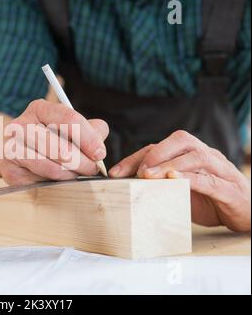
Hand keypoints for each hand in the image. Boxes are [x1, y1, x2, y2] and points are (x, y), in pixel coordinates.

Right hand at [0, 99, 108, 185]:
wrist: (18, 155)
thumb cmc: (51, 140)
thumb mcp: (73, 129)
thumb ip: (92, 131)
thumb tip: (99, 148)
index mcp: (39, 108)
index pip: (69, 119)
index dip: (89, 139)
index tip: (100, 154)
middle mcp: (21, 125)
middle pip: (62, 148)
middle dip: (83, 162)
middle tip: (92, 169)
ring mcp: (11, 148)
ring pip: (53, 167)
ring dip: (71, 174)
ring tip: (77, 174)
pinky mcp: (9, 170)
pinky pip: (41, 181)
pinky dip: (55, 183)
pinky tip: (60, 180)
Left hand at [109, 130, 250, 231]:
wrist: (247, 214)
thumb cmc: (210, 201)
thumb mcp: (180, 192)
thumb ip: (160, 186)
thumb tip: (127, 190)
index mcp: (190, 155)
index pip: (160, 146)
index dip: (135, 156)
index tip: (114, 172)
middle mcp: (206, 156)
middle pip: (181, 139)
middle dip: (154, 153)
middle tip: (137, 172)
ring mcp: (220, 169)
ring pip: (195, 156)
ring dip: (169, 164)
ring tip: (149, 176)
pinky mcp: (230, 188)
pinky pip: (209, 178)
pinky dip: (190, 178)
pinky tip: (174, 180)